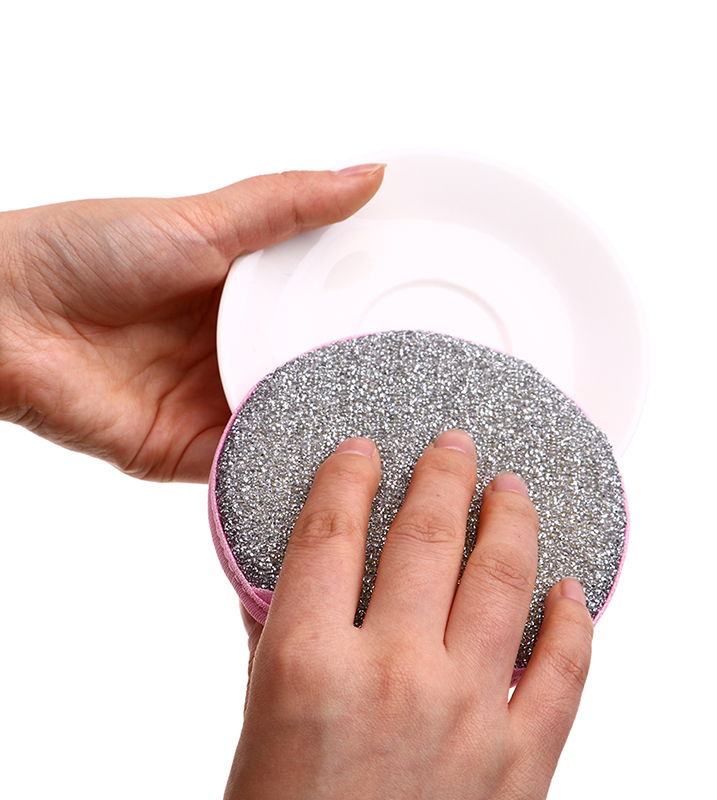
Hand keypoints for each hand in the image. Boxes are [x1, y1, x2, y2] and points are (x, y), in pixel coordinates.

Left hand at [0, 165, 384, 480]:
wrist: (1, 317)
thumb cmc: (83, 253)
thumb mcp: (202, 220)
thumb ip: (287, 204)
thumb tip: (366, 175)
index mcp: (242, 296)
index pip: (321, 312)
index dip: (364, 319)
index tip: (420, 326)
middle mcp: (233, 351)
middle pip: (310, 374)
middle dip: (355, 383)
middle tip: (420, 393)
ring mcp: (214, 404)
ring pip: (288, 423)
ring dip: (326, 430)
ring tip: (389, 441)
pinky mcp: (191, 452)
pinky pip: (249, 465)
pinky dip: (281, 470)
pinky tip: (327, 474)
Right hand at [228, 430, 592, 798]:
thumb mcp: (258, 725)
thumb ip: (278, 640)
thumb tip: (291, 577)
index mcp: (307, 663)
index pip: (330, 530)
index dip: (348, 474)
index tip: (363, 449)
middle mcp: (390, 674)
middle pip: (423, 534)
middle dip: (441, 472)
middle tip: (453, 444)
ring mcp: (466, 715)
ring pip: (501, 579)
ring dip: (510, 519)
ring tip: (511, 487)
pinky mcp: (521, 764)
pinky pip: (565, 670)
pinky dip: (575, 620)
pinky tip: (572, 587)